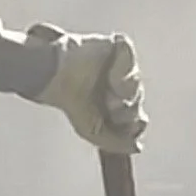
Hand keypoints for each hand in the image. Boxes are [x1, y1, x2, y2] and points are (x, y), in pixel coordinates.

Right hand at [37, 32, 145, 152]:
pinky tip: (110, 74)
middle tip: (109, 105)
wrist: (57, 79)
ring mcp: (119, 66)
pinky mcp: (115, 47)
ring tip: (109, 91)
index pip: (138, 117)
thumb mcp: (94, 132)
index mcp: (116, 107)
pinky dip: (123, 67)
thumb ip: (117, 143)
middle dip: (126, 108)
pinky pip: (129, 55)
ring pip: (136, 80)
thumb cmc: (71, 104)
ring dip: (126, 90)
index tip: (124, 126)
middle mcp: (119, 86)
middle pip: (137, 99)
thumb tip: (138, 147)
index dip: (135, 124)